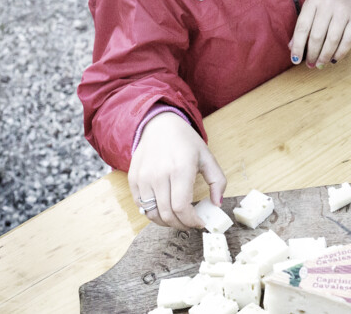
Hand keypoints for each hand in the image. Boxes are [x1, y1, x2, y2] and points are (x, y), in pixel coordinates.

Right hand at [128, 113, 225, 230]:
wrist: (159, 125)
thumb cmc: (185, 142)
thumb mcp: (207, 157)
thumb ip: (217, 181)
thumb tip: (217, 204)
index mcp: (180, 169)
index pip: (182, 207)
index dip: (192, 221)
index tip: (200, 223)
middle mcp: (158, 175)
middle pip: (167, 214)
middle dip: (182, 225)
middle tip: (190, 224)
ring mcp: (143, 178)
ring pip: (152, 214)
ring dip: (167, 222)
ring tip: (178, 219)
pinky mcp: (133, 179)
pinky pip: (140, 206)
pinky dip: (153, 214)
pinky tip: (164, 210)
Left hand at [289, 0, 350, 67]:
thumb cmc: (330, 2)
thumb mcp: (314, 7)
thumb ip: (303, 26)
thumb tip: (292, 48)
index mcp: (313, 1)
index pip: (302, 27)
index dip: (297, 46)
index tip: (295, 60)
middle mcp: (328, 4)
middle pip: (316, 36)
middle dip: (312, 54)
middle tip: (310, 64)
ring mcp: (343, 11)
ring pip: (332, 41)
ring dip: (324, 56)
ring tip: (320, 64)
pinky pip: (347, 41)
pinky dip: (339, 53)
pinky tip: (334, 59)